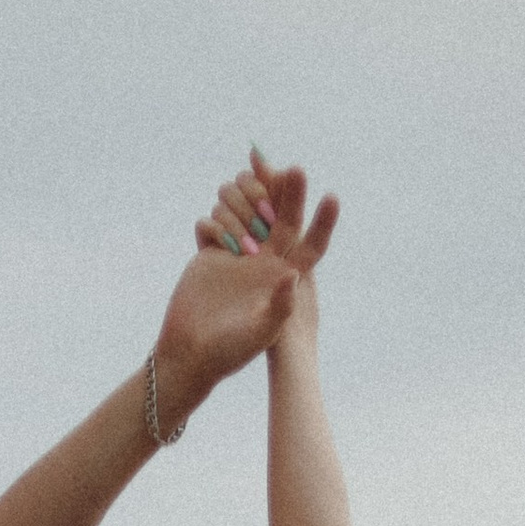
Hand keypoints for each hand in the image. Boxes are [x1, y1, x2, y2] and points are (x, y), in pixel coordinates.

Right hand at [153, 148, 339, 410]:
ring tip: (237, 245)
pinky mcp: (209, 249)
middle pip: (282, 210)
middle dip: (286, 191)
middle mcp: (265, 256)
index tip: (333, 197)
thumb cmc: (230, 351)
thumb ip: (280, 306)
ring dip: (240, 211)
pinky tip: (212, 250)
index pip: (312, 242)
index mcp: (285, 275)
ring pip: (243, 206)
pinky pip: (210, 220)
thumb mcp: (260, 333)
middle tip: (292, 173)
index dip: (323, 221)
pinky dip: (212, 228)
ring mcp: (237, 249)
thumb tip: (292, 274)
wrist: (191, 352)